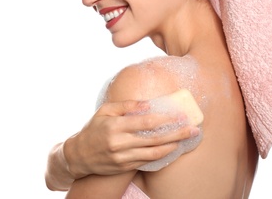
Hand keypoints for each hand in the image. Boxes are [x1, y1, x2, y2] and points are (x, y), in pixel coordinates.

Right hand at [64, 100, 198, 178]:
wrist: (79, 155)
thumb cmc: (94, 128)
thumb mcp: (105, 111)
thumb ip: (127, 106)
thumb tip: (148, 104)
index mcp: (115, 126)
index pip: (146, 122)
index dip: (166, 119)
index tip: (181, 115)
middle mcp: (120, 143)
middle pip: (154, 139)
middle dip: (176, 133)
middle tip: (193, 129)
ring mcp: (123, 158)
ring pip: (153, 153)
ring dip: (173, 146)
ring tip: (186, 139)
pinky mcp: (124, 167)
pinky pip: (147, 161)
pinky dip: (162, 155)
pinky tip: (172, 149)